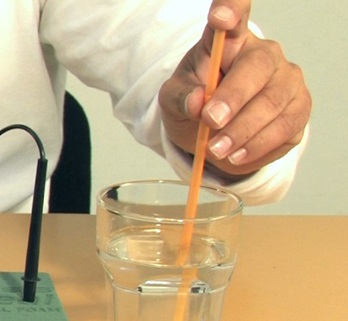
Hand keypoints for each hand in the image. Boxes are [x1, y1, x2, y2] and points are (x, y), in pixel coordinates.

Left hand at [159, 0, 310, 177]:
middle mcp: (263, 55)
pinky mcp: (298, 109)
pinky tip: (236, 155)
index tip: (220, 16)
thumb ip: (180, 98)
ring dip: (242, 131)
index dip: (231, 10)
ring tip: (217, 149)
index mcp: (228, 42)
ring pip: (272, 102)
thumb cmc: (194, 105)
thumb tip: (197, 103)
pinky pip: (285, 128)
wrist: (213, 135)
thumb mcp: (173, 100)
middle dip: (232, 98)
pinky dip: (257, 146)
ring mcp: (286, 80)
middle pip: (256, 68)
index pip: (234, 18)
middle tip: (210, 122)